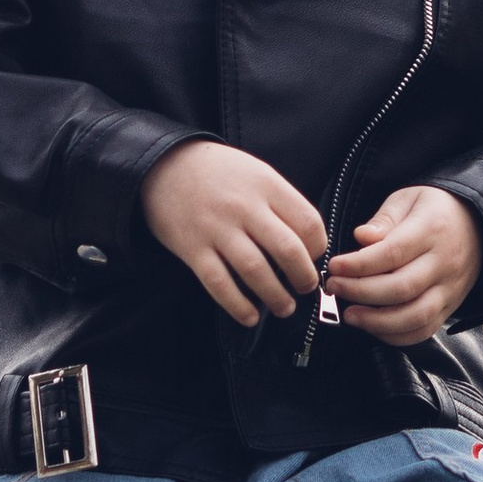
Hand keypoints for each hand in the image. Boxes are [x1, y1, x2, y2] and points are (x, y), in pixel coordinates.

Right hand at [142, 140, 327, 328]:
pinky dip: (238, 305)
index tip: (314, 258)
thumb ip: (280, 203)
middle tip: (305, 288)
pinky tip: (250, 316)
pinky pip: (219, 284)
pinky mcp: (192, 248)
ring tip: (284, 308)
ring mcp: (216, 228)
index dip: (319, 248)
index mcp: (266, 185)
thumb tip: (307, 244)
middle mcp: (244, 207)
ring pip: (255, 271)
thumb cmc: (218, 172)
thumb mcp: (256, 172)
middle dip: (304, 277)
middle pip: (287, 250)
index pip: (308, 223)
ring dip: (276, 297)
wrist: (164, 165)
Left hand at [326, 185, 481, 344]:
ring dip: (376, 321)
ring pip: (414, 316)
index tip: (334, 266)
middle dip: (360, 292)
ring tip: (350, 314)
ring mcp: (450, 289)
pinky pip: (424, 330)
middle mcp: (444, 263)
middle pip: (401, 288)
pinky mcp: (450, 307)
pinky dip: (396, 335)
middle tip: (335, 287)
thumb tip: (362, 237)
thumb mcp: (409, 198)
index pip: (392, 253)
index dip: (358, 264)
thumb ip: (385, 218)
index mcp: (432, 230)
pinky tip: (373, 327)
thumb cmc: (435, 209)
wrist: (478, 224)